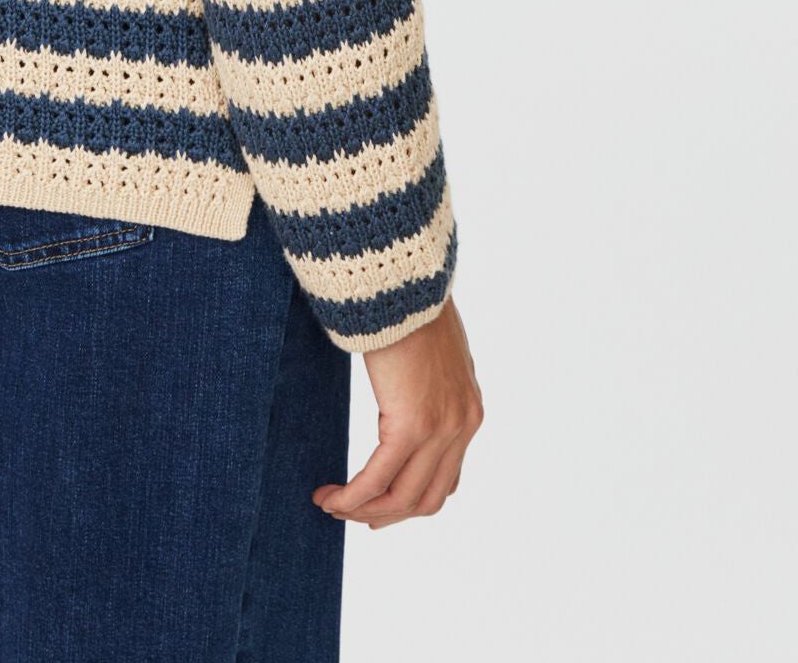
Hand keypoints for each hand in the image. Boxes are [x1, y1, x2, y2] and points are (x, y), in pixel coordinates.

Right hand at [312, 301, 482, 528]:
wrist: (408, 281)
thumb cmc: (410, 303)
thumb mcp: (430, 351)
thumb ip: (426, 381)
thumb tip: (406, 386)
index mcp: (468, 411)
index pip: (446, 478)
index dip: (410, 499)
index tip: (379, 504)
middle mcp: (461, 426)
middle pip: (426, 498)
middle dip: (387, 514)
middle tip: (353, 515)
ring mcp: (440, 429)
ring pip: (403, 498)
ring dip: (365, 510)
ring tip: (332, 506)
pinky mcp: (411, 426)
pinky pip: (379, 480)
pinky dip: (353, 497)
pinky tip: (329, 497)